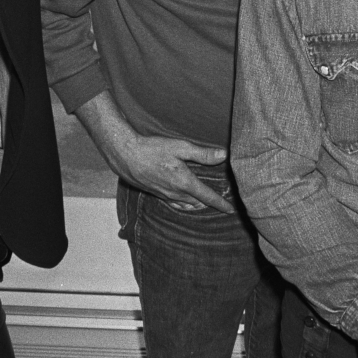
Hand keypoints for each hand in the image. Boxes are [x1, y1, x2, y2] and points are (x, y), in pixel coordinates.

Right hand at [75, 91, 234, 212]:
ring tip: (208, 203)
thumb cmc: (153, 149)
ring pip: (187, 205)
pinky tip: (187, 202)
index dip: (220, 203)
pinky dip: (185, 205)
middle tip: (223, 202)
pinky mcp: (157, 194)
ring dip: (198, 205)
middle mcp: (175, 193)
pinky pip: (175, 204)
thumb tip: (223, 155)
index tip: (231, 210)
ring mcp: (165, 195)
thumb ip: (203, 154)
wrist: (127, 156)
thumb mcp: (180, 147)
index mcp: (184, 182)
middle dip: (211, 204)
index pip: (207, 197)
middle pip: (198, 203)